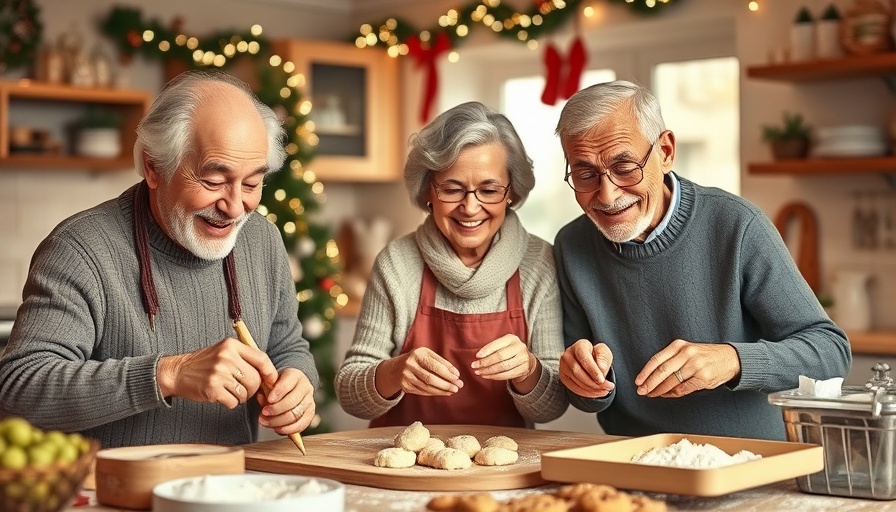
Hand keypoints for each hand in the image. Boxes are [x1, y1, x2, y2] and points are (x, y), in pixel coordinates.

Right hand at [156, 337, 278, 408]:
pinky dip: (230, 403)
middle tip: (243, 390)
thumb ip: (244, 357)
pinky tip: (221, 396)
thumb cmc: (204, 363)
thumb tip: (269, 373)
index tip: (271, 380)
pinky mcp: (212, 389)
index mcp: (231, 345)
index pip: (261, 358)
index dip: (270, 372)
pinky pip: (233, 402)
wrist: (177, 372)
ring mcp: (219, 373)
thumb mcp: (224, 351)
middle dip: (253, 389)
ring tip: (229, 391)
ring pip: (245, 393)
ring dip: (240, 397)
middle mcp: (226, 357)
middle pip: (255, 379)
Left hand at [257, 368, 315, 434]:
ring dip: (279, 421)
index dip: (277, 392)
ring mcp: (310, 401)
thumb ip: (265, 388)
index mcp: (295, 376)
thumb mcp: (271, 381)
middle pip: (292, 401)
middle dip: (275, 410)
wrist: (292, 388)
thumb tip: (261, 397)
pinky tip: (277, 429)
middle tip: (263, 414)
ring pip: (296, 414)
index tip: (268, 400)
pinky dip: (288, 429)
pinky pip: (301, 424)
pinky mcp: (310, 414)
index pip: (287, 384)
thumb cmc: (278, 385)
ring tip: (266, 422)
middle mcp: (306, 388)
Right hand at [375, 347, 462, 397]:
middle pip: (430, 378)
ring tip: (453, 390)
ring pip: (426, 387)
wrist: (395, 368)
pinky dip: (434, 393)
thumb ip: (441, 362)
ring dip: (442, 390)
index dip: (448, 372)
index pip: (435, 365)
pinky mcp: (405, 386)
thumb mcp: (427, 355)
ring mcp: (406, 376)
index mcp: (417, 354)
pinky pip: (422, 391)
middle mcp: (410, 365)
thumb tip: (455, 374)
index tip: (458, 377)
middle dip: (446, 383)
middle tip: (458, 386)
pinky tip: (443, 392)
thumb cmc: (417, 359)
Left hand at [472, 334, 538, 392]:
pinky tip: (487, 376)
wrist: (527, 360)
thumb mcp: (503, 345)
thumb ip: (492, 348)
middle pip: (500, 356)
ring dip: (489, 371)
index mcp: (511, 338)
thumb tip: (478, 357)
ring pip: (503, 367)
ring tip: (479, 372)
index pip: (497, 344)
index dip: (486, 351)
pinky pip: (507, 374)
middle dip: (485, 362)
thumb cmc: (509, 351)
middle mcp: (519, 347)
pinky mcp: (523, 369)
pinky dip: (495, 376)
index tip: (477, 356)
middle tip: (475, 366)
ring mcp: (523, 358)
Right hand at [559, 339, 614, 397]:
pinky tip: (596, 392)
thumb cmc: (597, 355)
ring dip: (592, 389)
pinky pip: (574, 388)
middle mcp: (568, 355)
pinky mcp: (563, 377)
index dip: (593, 370)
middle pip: (578, 372)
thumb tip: (601, 368)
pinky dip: (586, 393)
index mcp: (579, 346)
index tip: (602, 380)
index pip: (584, 358)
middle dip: (594, 383)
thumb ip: (603, 358)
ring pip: (576, 381)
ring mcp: (563, 366)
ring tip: (604, 390)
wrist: (589, 361)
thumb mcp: (604, 352)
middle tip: (607, 387)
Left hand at [634, 339, 740, 397]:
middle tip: (641, 391)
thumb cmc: (705, 356)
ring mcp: (695, 366)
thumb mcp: (687, 350)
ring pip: (671, 381)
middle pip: (662, 371)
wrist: (730, 358)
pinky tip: (667, 395)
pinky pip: (683, 389)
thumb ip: (671, 359)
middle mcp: (687, 354)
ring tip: (652, 394)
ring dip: (659, 390)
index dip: (645, 372)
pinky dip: (672, 394)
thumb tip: (652, 376)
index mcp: (679, 346)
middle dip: (649, 383)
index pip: (657, 359)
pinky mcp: (703, 378)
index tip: (638, 381)